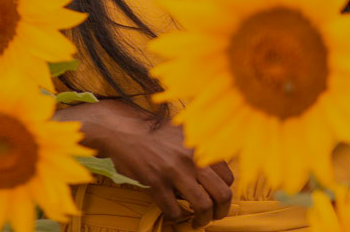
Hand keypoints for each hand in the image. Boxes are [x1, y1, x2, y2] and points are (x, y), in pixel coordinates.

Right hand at [55, 99, 232, 228]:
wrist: (121, 128)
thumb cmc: (151, 131)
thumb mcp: (182, 132)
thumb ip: (199, 150)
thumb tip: (212, 174)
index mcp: (200, 146)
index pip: (228, 177)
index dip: (224, 191)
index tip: (215, 196)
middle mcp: (192, 159)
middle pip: (223, 194)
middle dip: (221, 211)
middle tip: (213, 215)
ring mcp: (174, 171)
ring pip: (203, 206)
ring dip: (202, 219)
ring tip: (197, 221)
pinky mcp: (156, 182)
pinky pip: (174, 210)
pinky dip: (176, 217)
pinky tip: (173, 214)